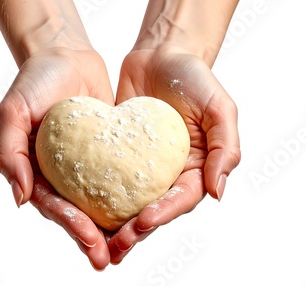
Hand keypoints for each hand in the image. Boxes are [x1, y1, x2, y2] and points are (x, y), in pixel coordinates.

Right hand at [0, 47, 114, 269]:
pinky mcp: (108, 155)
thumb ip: (8, 153)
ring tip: (129, 246)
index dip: (71, 225)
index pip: (54, 206)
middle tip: (109, 258)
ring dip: (112, 227)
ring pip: (100, 203)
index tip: (91, 239)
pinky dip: (128, 198)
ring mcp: (86, 167)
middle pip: (78, 213)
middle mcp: (61, 175)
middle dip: (93, 238)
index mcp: (36, 172)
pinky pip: (119, 179)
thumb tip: (20, 198)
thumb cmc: (34, 81)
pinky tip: (145, 211)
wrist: (65, 56)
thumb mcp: (12, 111)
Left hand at [108, 45, 240, 263]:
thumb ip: (225, 148)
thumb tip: (218, 192)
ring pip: (127, 202)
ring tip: (95, 240)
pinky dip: (95, 194)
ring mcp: (141, 166)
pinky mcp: (117, 155)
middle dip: (135, 231)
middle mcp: (168, 173)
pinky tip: (80, 207)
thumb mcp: (220, 108)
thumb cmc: (195, 78)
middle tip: (115, 245)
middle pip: (152, 209)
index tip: (143, 222)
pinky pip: (106, 177)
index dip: (163, 214)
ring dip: (114, 224)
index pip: (180, 199)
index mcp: (195, 168)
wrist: (161, 55)